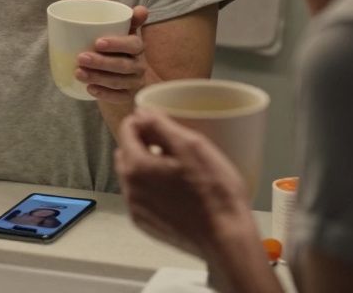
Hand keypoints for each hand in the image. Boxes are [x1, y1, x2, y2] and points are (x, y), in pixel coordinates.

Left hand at [76, 5, 148, 102]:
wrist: (120, 71)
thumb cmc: (117, 47)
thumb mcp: (122, 31)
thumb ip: (129, 19)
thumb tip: (141, 9)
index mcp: (138, 47)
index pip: (133, 45)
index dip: (117, 44)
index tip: (97, 43)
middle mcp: (139, 65)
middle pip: (123, 65)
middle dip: (101, 62)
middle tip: (80, 58)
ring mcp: (135, 82)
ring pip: (118, 82)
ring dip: (98, 78)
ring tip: (78, 73)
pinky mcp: (128, 96)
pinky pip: (118, 97)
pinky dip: (104, 94)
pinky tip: (89, 89)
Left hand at [114, 109, 255, 259]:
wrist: (227, 240)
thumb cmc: (215, 195)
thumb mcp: (192, 147)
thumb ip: (162, 126)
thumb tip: (143, 112)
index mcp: (136, 166)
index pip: (127, 130)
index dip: (143, 120)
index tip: (160, 121)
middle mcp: (130, 189)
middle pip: (126, 153)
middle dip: (143, 143)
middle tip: (171, 144)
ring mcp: (137, 210)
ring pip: (133, 177)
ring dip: (147, 167)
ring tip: (177, 168)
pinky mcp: (147, 225)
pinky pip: (142, 198)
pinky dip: (152, 190)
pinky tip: (176, 191)